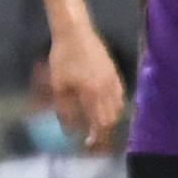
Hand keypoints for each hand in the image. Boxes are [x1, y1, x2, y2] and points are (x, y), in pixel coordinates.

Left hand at [46, 23, 124, 148]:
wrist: (76, 31)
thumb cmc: (62, 57)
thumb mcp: (59, 86)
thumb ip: (65, 110)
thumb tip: (70, 131)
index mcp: (94, 94)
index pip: (101, 123)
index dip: (97, 137)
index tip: (89, 145)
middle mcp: (108, 89)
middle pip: (112, 118)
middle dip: (104, 131)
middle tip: (93, 137)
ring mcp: (114, 79)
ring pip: (118, 107)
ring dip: (110, 118)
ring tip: (97, 123)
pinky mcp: (114, 72)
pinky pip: (119, 95)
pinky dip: (114, 105)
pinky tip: (103, 105)